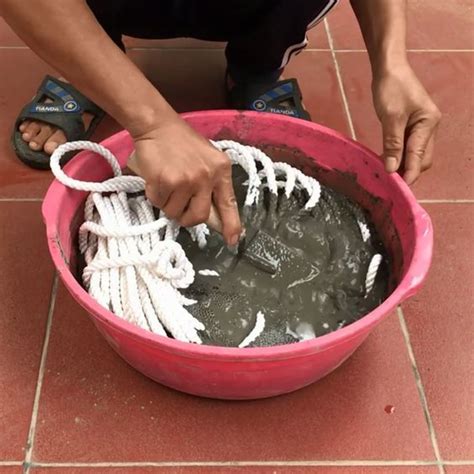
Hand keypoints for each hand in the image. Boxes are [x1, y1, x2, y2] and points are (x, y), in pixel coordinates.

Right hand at [132, 115, 241, 245]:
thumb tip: (210, 215)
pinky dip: (155, 195)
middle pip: (199, 217)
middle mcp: (206, 176)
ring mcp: (186, 179)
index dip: (231, 225)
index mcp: (221, 170)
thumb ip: (211, 185)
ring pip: (175, 212)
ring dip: (168, 204)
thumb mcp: (207, 160)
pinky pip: (159, 202)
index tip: (233, 240)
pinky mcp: (165, 181)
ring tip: (167, 184)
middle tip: (181, 209)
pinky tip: (157, 178)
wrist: (157, 125)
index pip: (229, 203)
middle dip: (188, 218)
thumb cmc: (182, 143)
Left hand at [372, 64, 441, 183]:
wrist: (389, 67)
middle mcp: (429, 127)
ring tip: (384, 175)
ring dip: (401, 165)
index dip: (409, 173)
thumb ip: (392, 144)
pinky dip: (398, 155)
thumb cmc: (391, 88)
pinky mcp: (411, 125)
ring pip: (414, 154)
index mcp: (428, 123)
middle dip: (407, 171)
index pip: (419, 156)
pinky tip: (385, 161)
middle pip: (420, 158)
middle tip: (388, 183)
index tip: (398, 188)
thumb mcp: (391, 117)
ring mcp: (421, 126)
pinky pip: (407, 146)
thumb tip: (391, 169)